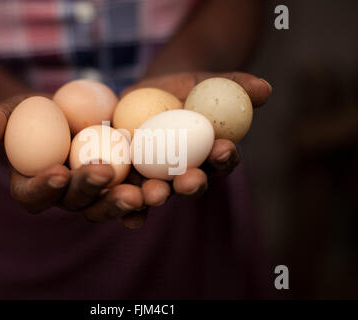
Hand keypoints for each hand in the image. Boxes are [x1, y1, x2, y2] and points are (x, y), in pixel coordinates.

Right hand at [0, 93, 144, 227]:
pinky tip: (159, 194)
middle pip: (76, 203)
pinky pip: (134, 200)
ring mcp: (96, 197)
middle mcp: (66, 199)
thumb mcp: (17, 108)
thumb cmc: (40, 111)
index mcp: (35, 186)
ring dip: (124, 202)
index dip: (43, 187)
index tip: (58, 171)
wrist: (76, 111)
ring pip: (108, 206)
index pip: (33, 195)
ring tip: (142, 192)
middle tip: (104, 173)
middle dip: (90, 190)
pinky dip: (147, 200)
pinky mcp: (121, 189)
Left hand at [120, 71, 271, 223]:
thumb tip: (264, 88)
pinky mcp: (131, 173)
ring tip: (153, 193)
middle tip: (188, 180)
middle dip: (190, 184)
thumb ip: (237, 85)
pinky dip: (127, 202)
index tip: (223, 149)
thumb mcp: (212, 81)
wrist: (154, 90)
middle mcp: (187, 172)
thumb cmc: (190, 87)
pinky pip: (128, 189)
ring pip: (159, 191)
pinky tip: (124, 208)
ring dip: (157, 195)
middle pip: (190, 183)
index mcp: (211, 155)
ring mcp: (158, 176)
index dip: (224, 156)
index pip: (222, 159)